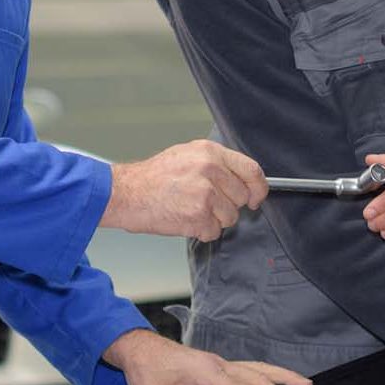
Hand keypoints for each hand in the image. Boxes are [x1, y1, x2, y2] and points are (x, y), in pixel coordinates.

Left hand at [102, 329, 312, 384]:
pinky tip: (277, 384)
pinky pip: (250, 370)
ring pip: (259, 368)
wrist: (138, 348)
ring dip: (282, 378)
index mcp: (205, 371)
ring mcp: (220, 364)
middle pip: (257, 378)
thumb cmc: (145, 368)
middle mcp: (218, 365)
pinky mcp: (218, 368)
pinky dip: (267, 376)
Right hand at [103, 140, 266, 240]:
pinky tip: (184, 219)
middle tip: (204, 203)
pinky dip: (201, 231)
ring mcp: (205, 194)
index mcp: (210, 153)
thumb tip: (241, 179)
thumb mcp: (187, 155)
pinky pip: (214, 232)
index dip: (258, 188)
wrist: (127, 193)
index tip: (255, 197)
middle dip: (227, 206)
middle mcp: (210, 170)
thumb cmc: (153, 177)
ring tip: (190, 209)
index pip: (252, 170)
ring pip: (230, 217)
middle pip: (241, 198)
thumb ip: (216, 164)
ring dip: (213, 220)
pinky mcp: (198, 216)